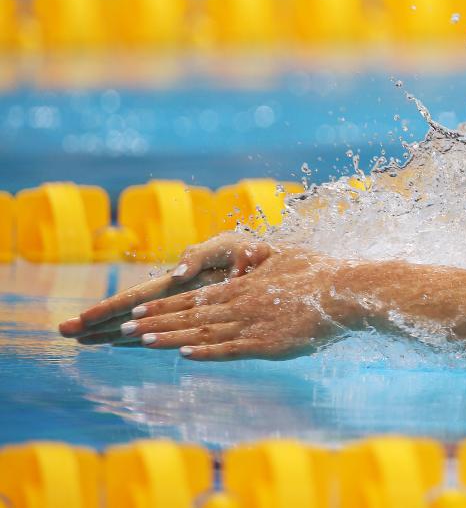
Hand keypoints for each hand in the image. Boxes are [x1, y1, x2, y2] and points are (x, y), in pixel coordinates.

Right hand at [59, 232, 272, 344]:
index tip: (82, 319)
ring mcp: (184, 305)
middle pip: (130, 310)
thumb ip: (202, 256)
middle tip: (64, 332)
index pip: (138, 296)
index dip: (110, 308)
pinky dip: (140, 337)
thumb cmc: (251, 252)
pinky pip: (164, 329)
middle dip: (99, 321)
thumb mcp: (229, 246)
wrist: (275, 264)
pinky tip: (120, 344)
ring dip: (111, 331)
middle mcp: (176, 293)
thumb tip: (176, 273)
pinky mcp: (198, 314)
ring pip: (142, 321)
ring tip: (80, 341)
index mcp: (180, 277)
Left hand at [114, 248, 352, 360]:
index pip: (195, 297)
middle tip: (124, 328)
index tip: (139, 310)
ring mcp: (253, 324)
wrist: (346, 292)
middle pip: (190, 315)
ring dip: (170, 337)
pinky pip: (231, 348)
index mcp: (244, 286)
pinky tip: (185, 354)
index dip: (165, 305)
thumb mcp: (286, 259)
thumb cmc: (320, 273)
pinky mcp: (268, 344)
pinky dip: (206, 351)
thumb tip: (249, 258)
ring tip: (140, 340)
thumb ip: (262, 263)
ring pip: (203, 331)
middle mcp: (242, 304)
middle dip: (156, 322)